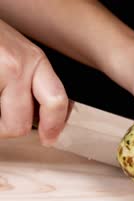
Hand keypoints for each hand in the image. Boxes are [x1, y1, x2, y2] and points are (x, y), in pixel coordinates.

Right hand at [0, 19, 67, 145]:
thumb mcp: (18, 56)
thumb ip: (32, 83)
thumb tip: (44, 117)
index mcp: (35, 61)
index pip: (56, 101)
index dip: (54, 127)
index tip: (49, 139)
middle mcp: (19, 65)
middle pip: (20, 124)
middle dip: (7, 130)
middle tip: (1, 122)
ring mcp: (0, 70)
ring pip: (1, 124)